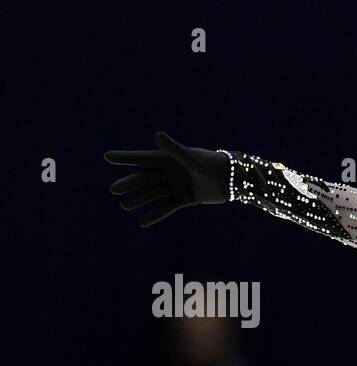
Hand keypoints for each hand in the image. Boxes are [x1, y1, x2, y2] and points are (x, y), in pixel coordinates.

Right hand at [104, 131, 229, 226]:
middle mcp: (170, 172)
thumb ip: (175, 150)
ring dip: (140, 200)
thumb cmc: (212, 165)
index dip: (125, 158)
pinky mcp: (184, 199)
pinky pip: (166, 208)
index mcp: (168, 158)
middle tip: (113, 190)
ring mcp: (176, 186)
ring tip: (125, 206)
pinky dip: (155, 215)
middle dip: (130, 184)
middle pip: (145, 178)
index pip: (142, 158)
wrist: (232, 180)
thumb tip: (157, 135)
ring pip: (154, 194)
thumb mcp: (192, 159)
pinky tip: (143, 222)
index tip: (107, 156)